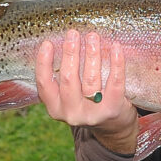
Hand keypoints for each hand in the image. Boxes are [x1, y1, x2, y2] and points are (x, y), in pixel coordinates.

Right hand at [34, 30, 138, 152]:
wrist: (114, 128)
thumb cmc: (89, 104)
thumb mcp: (70, 97)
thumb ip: (63, 79)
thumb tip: (64, 43)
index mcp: (56, 108)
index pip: (44, 84)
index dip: (44, 62)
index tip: (48, 43)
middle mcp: (72, 113)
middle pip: (68, 78)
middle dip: (70, 52)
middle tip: (73, 33)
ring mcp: (93, 113)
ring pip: (91, 79)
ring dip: (92, 54)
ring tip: (92, 37)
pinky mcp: (113, 109)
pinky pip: (115, 82)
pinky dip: (116, 63)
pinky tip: (115, 48)